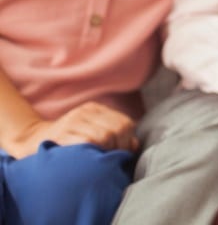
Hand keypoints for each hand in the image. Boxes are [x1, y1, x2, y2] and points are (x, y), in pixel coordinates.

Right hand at [5, 102, 137, 157]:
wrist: (29, 140)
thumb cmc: (65, 142)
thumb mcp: (90, 133)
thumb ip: (113, 137)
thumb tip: (135, 145)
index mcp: (96, 110)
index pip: (126, 123)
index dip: (127, 141)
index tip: (121, 154)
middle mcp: (86, 111)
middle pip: (118, 129)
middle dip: (118, 148)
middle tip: (110, 160)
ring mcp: (73, 121)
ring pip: (104, 135)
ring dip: (106, 152)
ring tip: (99, 162)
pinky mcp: (61, 133)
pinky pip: (87, 142)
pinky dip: (92, 153)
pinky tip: (87, 160)